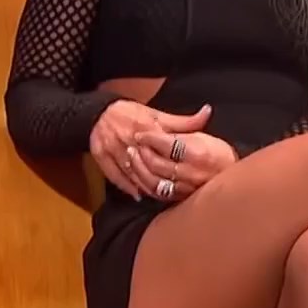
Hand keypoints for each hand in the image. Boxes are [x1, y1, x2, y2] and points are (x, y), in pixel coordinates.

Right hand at [89, 101, 212, 200]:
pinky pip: (114, 176)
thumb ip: (183, 120)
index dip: (174, 164)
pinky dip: (126, 187)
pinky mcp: (101, 157)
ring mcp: (113, 149)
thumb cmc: (132, 113)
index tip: (186, 175)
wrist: (100, 111)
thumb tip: (207, 113)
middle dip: (160, 179)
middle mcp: (128, 139)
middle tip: (174, 192)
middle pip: (146, 165)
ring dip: (145, 185)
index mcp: (145, 127)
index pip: (162, 149)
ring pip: (132, 173)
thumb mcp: (158, 114)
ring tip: (159, 196)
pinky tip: (138, 195)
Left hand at [131, 130, 236, 201]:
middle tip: (133, 143)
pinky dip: (143, 183)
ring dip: (139, 168)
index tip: (140, 133)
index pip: (168, 144)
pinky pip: (157, 193)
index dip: (151, 138)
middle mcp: (192, 173)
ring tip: (132, 156)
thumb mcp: (205, 136)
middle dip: (142, 153)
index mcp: (198, 153)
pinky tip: (138, 173)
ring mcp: (185, 188)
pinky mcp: (180, 198)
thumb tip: (203, 109)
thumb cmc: (218, 154)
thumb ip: (194, 124)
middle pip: (158, 163)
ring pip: (154, 181)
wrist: (230, 181)